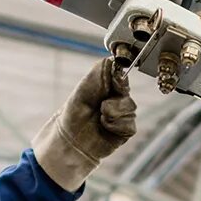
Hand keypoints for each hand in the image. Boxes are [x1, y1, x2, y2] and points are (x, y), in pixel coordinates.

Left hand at [33, 57, 138, 190]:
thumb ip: (99, 72)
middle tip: (101, 102)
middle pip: (127, 89)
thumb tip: (114, 60)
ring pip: (130, 106)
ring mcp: (121, 114)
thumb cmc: (73, 114)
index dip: (120, 76)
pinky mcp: (125, 130)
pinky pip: (130, 123)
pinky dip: (117, 124)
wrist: (70, 140)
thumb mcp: (83, 88)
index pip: (121, 73)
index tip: (115, 79)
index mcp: (105, 86)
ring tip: (100, 116)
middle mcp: (115, 98)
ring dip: (114, 111)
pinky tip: (105, 126)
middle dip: (115, 94)